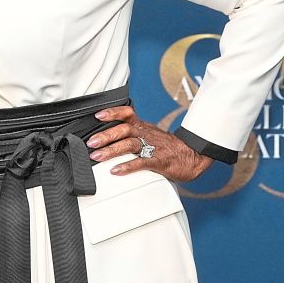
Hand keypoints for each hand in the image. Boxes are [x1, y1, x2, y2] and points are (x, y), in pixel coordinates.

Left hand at [86, 105, 212, 182]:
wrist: (192, 156)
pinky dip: (128, 166)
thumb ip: (130, 135)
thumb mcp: (148, 135)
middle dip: (106, 135)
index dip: (113, 113)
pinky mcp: (159, 161)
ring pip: (130, 145)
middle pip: (124, 130)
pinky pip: (142, 162)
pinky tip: (116, 170)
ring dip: (112, 150)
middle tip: (91, 142)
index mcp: (142, 127)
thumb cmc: (167, 147)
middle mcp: (146, 134)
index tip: (98, 115)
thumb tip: (106, 138)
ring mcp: (153, 147)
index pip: (127, 114)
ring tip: (97, 156)